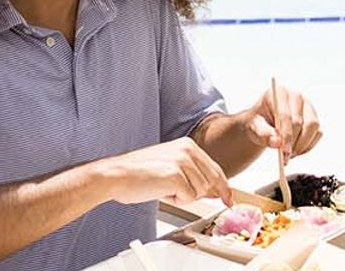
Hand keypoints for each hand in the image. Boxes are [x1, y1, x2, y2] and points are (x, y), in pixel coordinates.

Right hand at [94, 138, 232, 206]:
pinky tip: (160, 191)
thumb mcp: (171, 168)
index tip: (229, 199)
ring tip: (162, 187)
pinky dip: (175, 200)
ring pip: (199, 192)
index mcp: (188, 145)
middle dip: (197, 194)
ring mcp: (183, 162)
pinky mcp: (176, 176)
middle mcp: (188, 150)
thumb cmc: (138, 173)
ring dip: (182, 197)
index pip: (216, 169)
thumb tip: (214, 190)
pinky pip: (188, 198)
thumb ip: (194, 175)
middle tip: (176, 193)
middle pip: (211, 183)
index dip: (224, 188)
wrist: (115, 175)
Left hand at [243, 82, 321, 156]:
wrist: (263, 122)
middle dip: (294, 142)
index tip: (284, 150)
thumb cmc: (258, 122)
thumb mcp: (254, 127)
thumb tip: (277, 142)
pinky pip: (318, 133)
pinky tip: (297, 151)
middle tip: (286, 157)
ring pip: (313, 126)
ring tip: (290, 155)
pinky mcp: (314, 117)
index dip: (286, 134)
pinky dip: (309, 146)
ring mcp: (308, 105)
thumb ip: (263, 134)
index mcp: (279, 93)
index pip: (285, 114)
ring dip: (303, 144)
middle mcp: (296, 96)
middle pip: (300, 121)